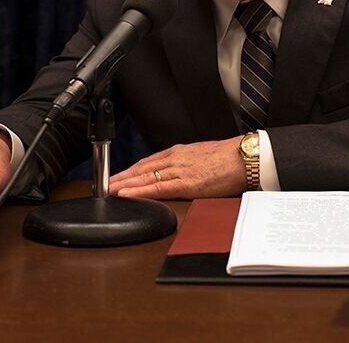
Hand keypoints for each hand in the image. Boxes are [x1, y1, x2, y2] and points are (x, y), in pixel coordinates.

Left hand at [109, 136, 244, 198]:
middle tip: (103, 185)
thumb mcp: (202, 156)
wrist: (245, 157)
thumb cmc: (229, 158)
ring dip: (124, 185)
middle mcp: (175, 159)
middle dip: (121, 177)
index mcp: (179, 153)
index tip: (117, 177)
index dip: (130, 170)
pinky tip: (126, 194)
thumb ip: (187, 164)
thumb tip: (179, 173)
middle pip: (141, 168)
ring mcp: (179, 170)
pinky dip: (139, 191)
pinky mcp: (186, 183)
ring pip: (144, 177)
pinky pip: (157, 188)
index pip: (148, 161)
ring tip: (108, 191)